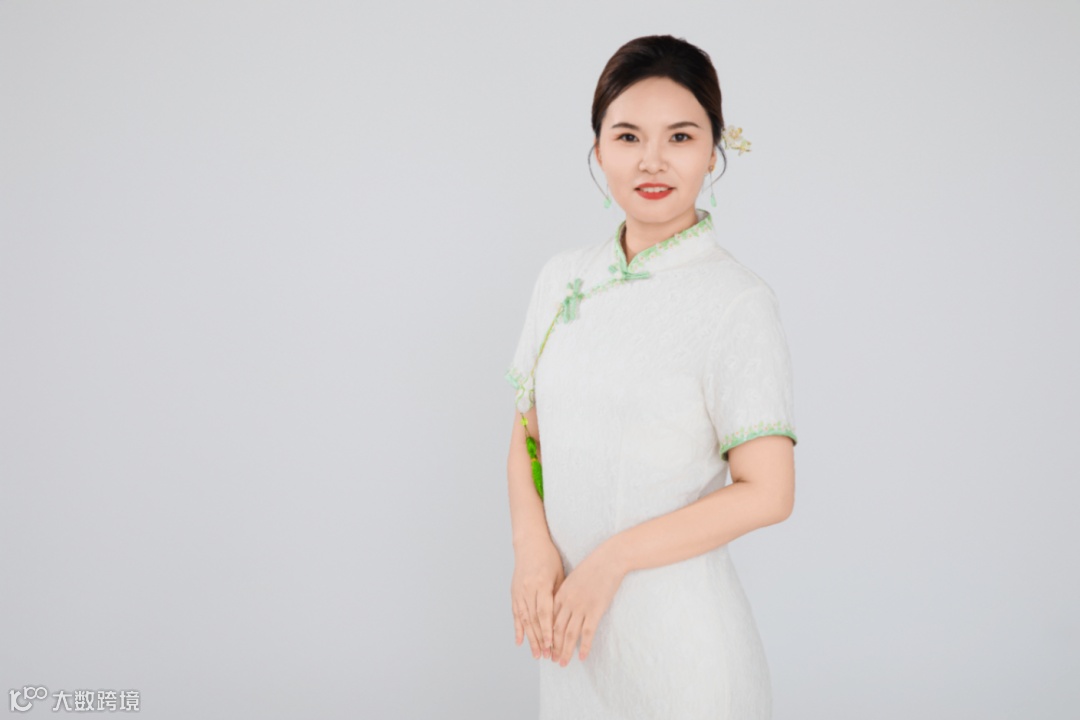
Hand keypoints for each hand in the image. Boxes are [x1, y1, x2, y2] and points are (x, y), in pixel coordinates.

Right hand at [511, 538, 564, 659]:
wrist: (529, 544)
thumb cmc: (549, 557)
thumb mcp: (559, 574)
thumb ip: (558, 595)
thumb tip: (563, 617)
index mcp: (541, 584)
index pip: (544, 612)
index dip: (547, 630)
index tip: (551, 645)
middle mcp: (527, 590)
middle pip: (533, 620)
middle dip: (539, 639)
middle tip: (545, 656)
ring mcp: (518, 592)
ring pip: (524, 620)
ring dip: (530, 638)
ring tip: (535, 654)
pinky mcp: (514, 593)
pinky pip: (515, 614)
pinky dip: (517, 629)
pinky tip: (520, 641)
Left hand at [550, 542, 625, 665]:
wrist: (609, 559)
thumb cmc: (593, 566)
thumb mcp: (573, 578)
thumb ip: (566, 592)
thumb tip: (562, 605)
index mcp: (560, 594)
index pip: (548, 619)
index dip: (545, 634)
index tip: (544, 645)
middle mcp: (567, 602)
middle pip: (556, 630)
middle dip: (553, 647)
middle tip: (551, 659)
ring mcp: (581, 607)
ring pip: (569, 634)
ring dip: (564, 651)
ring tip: (562, 663)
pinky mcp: (595, 610)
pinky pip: (587, 633)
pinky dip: (583, 647)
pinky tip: (581, 657)